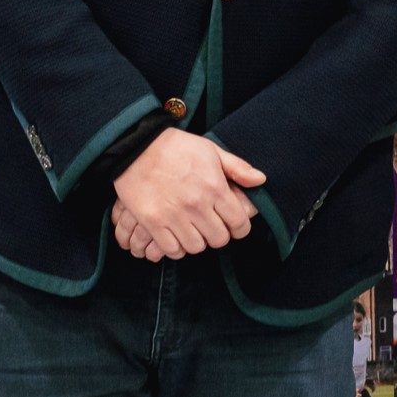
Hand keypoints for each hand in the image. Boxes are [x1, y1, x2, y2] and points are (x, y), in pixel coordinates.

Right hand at [110, 129, 262, 259]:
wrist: (135, 146)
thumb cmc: (175, 147)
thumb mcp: (210, 150)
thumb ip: (237, 167)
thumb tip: (261, 180)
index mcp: (214, 186)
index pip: (239, 223)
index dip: (239, 227)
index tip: (233, 224)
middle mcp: (196, 204)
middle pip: (219, 239)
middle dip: (218, 234)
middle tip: (211, 226)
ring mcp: (174, 216)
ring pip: (196, 247)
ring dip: (197, 241)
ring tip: (192, 229)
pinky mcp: (153, 222)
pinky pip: (172, 250)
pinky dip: (175, 247)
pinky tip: (175, 234)